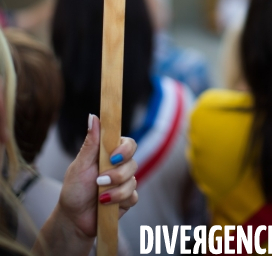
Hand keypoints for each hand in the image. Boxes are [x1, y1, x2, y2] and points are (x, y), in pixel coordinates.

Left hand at [58, 115, 137, 238]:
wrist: (74, 219)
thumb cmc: (74, 189)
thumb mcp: (80, 165)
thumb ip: (90, 142)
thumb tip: (93, 116)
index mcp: (109, 153)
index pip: (128, 143)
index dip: (125, 149)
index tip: (113, 157)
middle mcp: (119, 166)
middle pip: (133, 162)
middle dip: (117, 174)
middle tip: (101, 180)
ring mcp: (124, 182)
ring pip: (133, 180)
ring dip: (115, 190)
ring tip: (99, 196)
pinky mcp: (127, 198)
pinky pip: (133, 196)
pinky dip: (119, 201)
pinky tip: (106, 204)